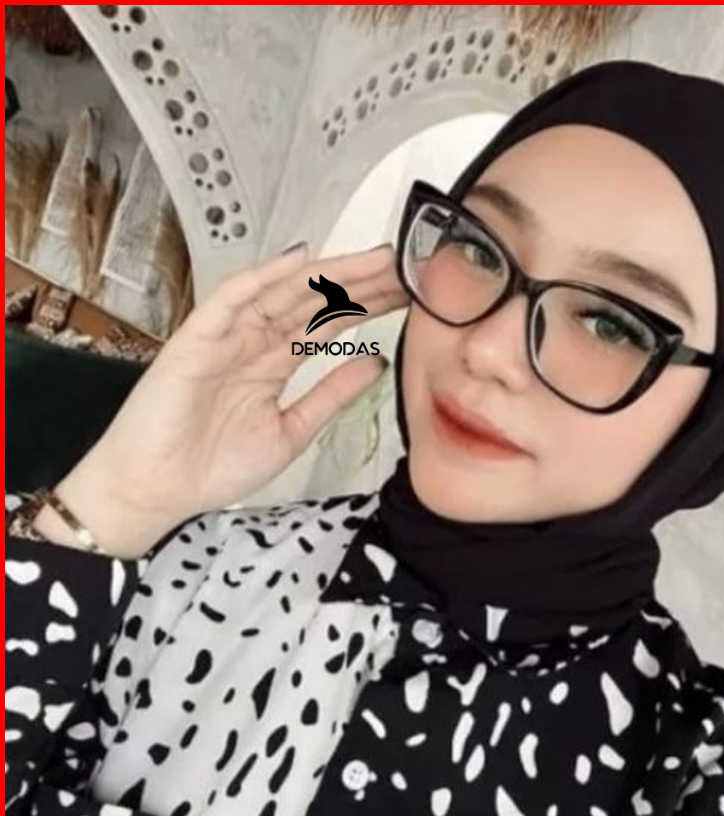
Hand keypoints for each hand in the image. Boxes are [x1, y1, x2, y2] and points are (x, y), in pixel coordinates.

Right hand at [53, 243, 406, 557]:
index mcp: (275, 364)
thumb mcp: (294, 430)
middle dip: (360, 283)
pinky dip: (264, 278)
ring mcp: (226, 336)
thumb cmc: (214, 466)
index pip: (330, 325)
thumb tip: (376, 365)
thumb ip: (332, 395)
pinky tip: (300, 263)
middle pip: (314, 302)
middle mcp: (253, 342)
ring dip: (328, 274)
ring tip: (372, 260)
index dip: (368, 306)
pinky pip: (233, 299)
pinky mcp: (197, 338)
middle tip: (403, 266)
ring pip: (284, 293)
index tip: (408, 294)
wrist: (159, 490)